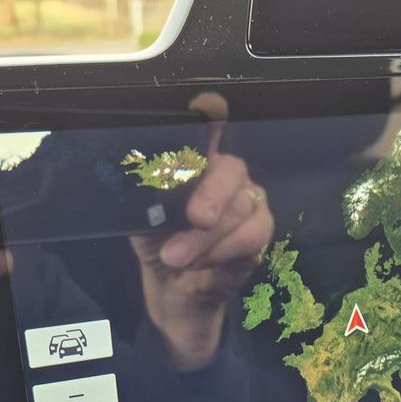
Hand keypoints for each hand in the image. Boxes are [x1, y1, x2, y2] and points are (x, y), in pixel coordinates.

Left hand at [130, 93, 273, 370]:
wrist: (174, 290)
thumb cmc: (158, 244)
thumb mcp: (141, 218)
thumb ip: (146, 195)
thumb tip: (139, 176)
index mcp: (194, 162)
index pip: (206, 129)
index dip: (210, 116)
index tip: (207, 111)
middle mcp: (225, 174)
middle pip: (230, 170)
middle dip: (211, 197)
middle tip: (195, 219)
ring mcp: (248, 200)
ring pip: (242, 206)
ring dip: (208, 237)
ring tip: (177, 258)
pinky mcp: (261, 230)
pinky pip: (254, 233)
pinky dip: (226, 250)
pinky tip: (204, 263)